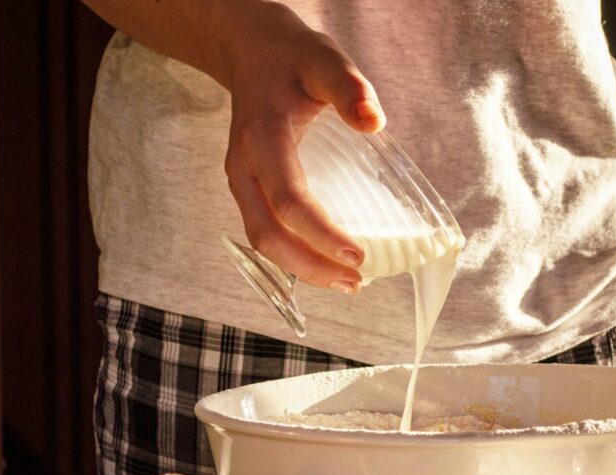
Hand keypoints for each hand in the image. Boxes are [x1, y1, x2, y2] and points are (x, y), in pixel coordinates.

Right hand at [220, 2, 384, 292]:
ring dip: (302, 268)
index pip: (288, 200)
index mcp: (262, 137)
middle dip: (312, 266)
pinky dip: (294, 255)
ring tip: (346, 283)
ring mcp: (242, 181)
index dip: (321, 233)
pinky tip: (326, 264)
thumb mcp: (324, 60)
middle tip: (356, 282)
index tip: (358, 255)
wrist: (250, 52)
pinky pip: (266, 231)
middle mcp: (243, 167)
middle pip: (269, 234)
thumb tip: (373, 121)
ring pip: (263, 240)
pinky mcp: (249, 189)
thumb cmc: (291, 57)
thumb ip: (349, 88)